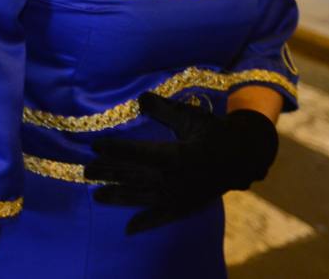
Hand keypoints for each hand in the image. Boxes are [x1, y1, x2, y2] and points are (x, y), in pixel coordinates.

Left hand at [85, 92, 277, 233]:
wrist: (243, 157)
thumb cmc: (214, 133)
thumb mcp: (189, 118)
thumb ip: (163, 109)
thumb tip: (140, 98)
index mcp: (175, 156)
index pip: (136, 153)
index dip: (114, 150)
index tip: (94, 146)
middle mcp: (173, 180)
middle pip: (133, 176)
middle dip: (108, 173)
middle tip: (85, 171)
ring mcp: (178, 196)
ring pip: (141, 196)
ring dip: (118, 196)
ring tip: (96, 195)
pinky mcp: (184, 206)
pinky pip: (161, 217)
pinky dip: (145, 223)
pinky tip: (129, 229)